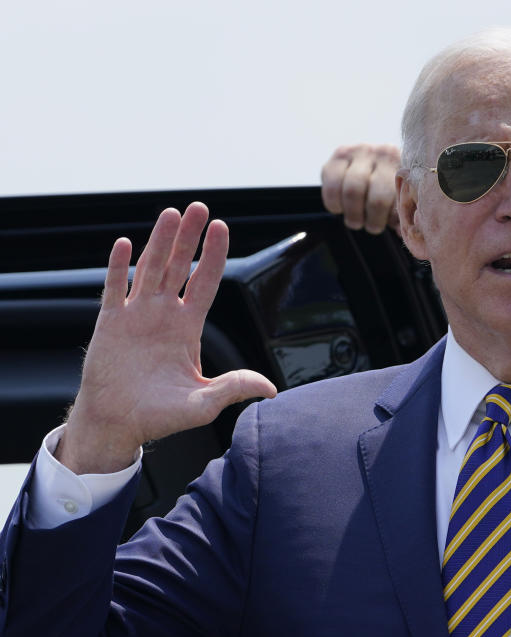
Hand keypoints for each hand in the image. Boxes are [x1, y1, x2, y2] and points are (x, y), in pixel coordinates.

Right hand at [57, 203, 277, 473]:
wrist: (118, 424)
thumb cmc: (161, 416)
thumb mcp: (204, 403)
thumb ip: (233, 388)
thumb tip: (270, 390)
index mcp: (188, 328)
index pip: (205, 283)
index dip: (214, 256)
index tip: (222, 227)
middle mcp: (163, 315)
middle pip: (180, 267)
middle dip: (189, 237)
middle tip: (199, 207)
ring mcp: (135, 316)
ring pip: (149, 269)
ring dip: (158, 241)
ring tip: (170, 214)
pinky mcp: (109, 324)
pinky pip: (113, 289)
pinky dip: (117, 267)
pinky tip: (123, 245)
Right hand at [321, 143, 399, 233]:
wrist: (374, 164)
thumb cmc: (391, 188)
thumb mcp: (401, 199)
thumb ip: (403, 214)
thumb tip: (401, 233)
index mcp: (406, 166)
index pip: (401, 200)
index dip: (392, 218)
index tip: (390, 225)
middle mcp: (384, 153)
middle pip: (377, 200)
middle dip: (373, 221)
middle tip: (372, 227)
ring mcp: (360, 151)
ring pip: (352, 192)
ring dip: (353, 214)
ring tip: (356, 221)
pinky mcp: (339, 154)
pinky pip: (331, 186)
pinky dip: (334, 203)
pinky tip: (340, 207)